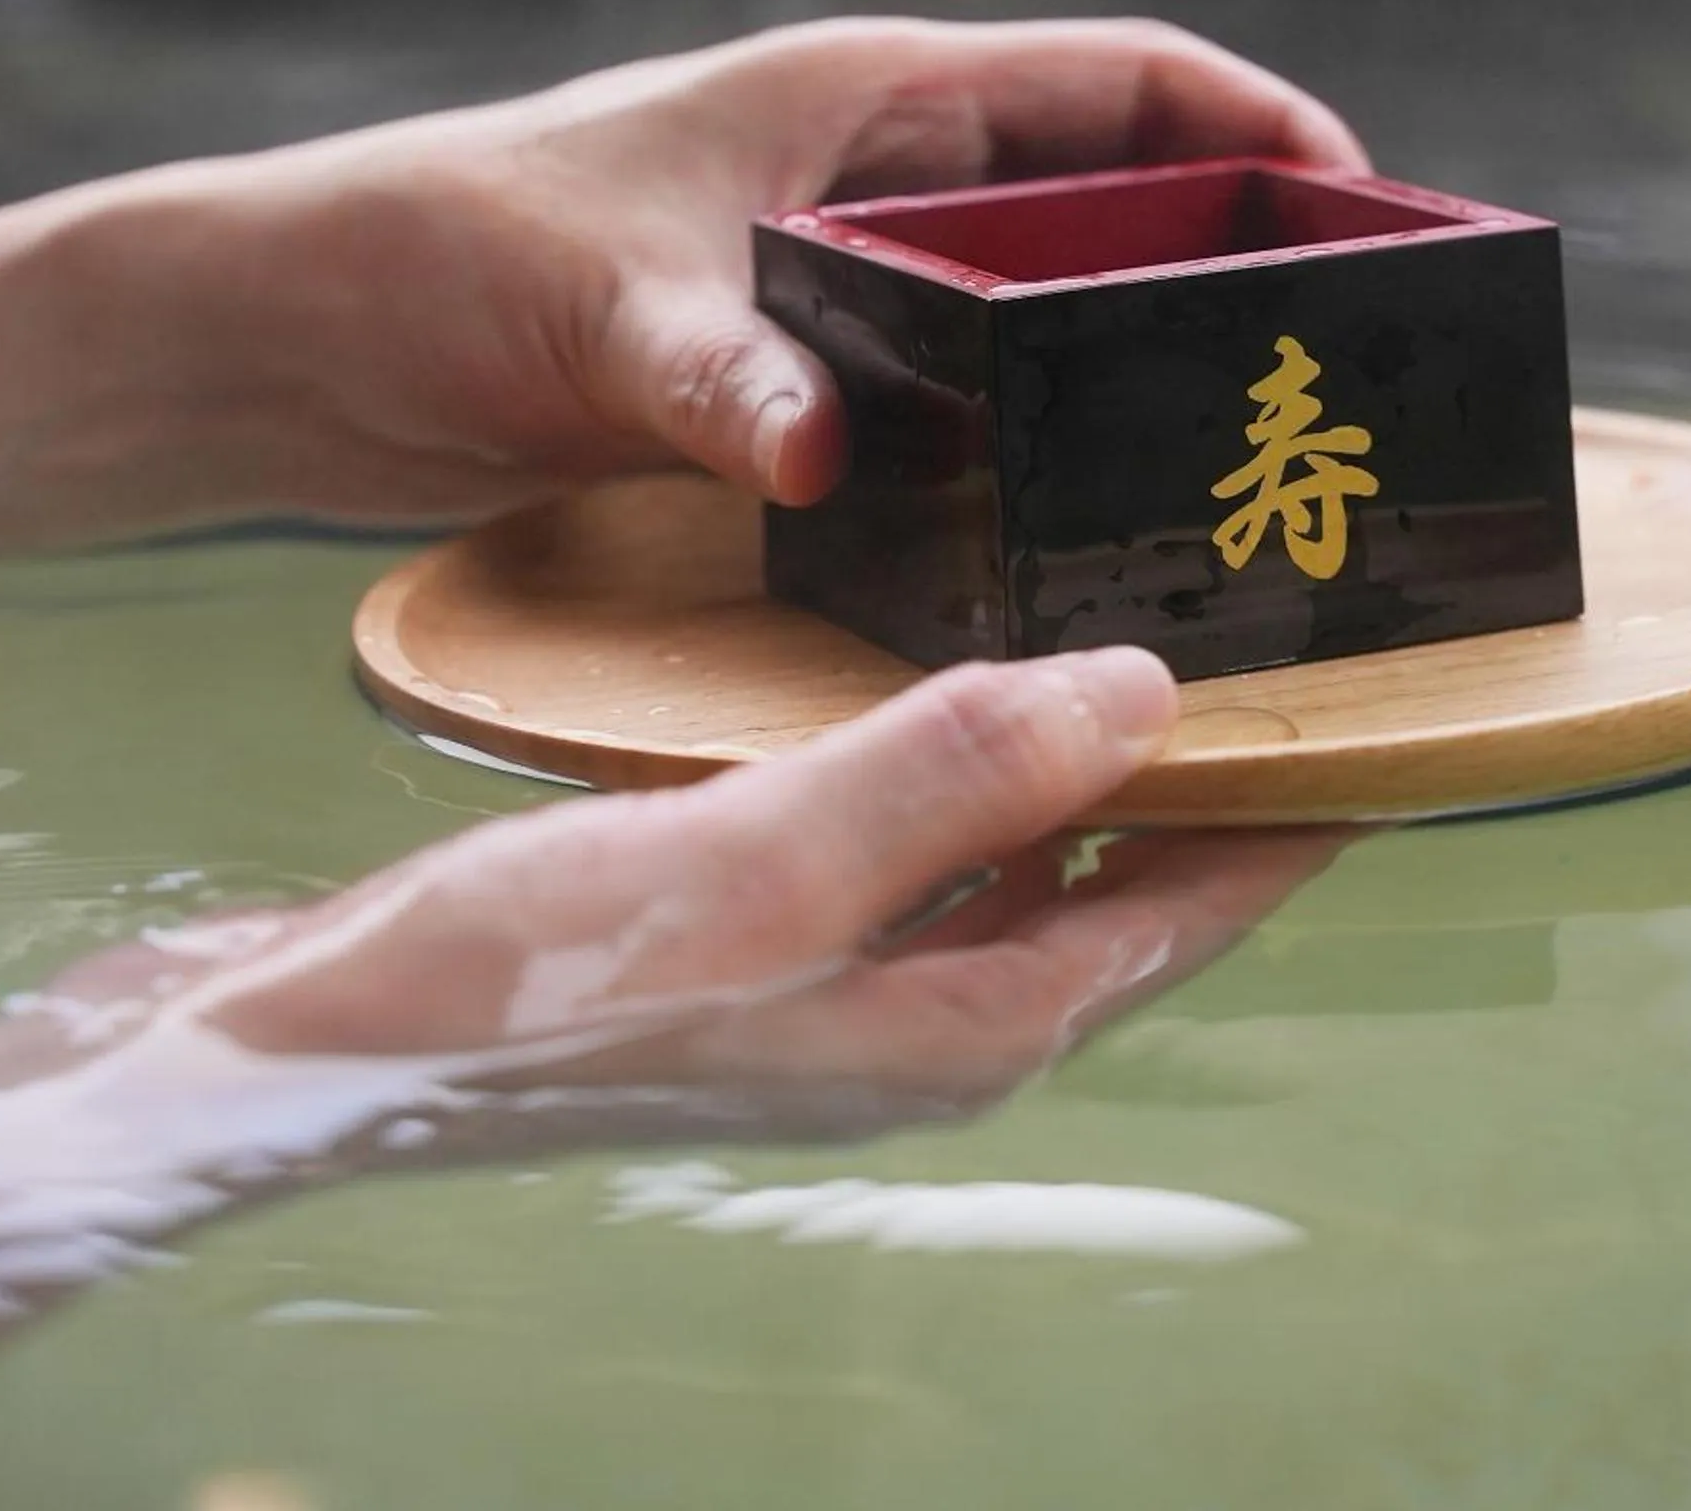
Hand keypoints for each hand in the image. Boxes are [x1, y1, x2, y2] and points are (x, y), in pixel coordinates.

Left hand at [0, 18, 1366, 552]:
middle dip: (1238, 252)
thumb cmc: (433, 254)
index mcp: (870, 96)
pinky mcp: (809, 364)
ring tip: (1246, 447)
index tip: (1367, 204)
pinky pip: (976, 387)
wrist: (297, 333)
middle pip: (1119, 190)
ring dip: (1143, 353)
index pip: (1126, 77)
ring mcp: (853, 273)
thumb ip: (719, 371)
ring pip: (1054, 298)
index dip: (1263, 120)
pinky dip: (1046, 428)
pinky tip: (1086, 514)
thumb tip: (820, 450)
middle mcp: (882, 173)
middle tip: (1336, 361)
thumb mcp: (595, 305)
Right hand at [0, 651, 1342, 1385]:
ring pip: (1021, 868)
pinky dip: (965, 773)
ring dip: (1085, 773)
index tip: (1376, 713)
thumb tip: (1143, 704)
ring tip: (1138, 642)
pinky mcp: (765, 943)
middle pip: (1123, 894)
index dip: (1291, 814)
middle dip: (1205, 786)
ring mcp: (842, 991)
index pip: (1190, 913)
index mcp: (958, 1024)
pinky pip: (919, 849)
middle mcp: (921, 1021)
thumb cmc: (532, 976)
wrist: (314, 1048)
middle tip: (1267, 647)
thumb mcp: (766, 861)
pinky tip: (945, 688)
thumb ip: (957, 777)